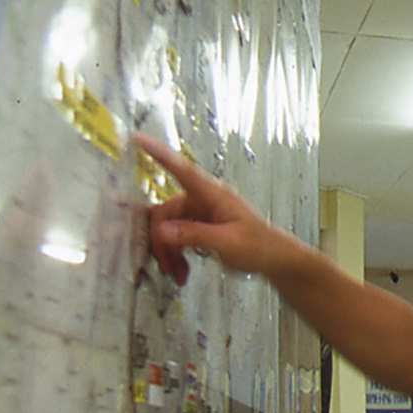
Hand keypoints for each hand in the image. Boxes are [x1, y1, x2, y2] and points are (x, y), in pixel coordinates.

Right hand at [133, 132, 279, 283]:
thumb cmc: (259, 245)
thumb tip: (162, 231)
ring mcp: (199, 212)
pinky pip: (175, 237)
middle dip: (160, 240)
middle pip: (165, 211)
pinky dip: (175, 255)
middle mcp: (202, 199)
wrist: (274, 258)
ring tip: (175, 273)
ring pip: (167, 228)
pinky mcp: (198, 225)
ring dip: (168, 252)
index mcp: (213, 193)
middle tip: (160, 263)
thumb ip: (195, 235)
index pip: (182, 169)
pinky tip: (180, 271)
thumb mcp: (228, 242)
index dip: (159, 153)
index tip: (138, 139)